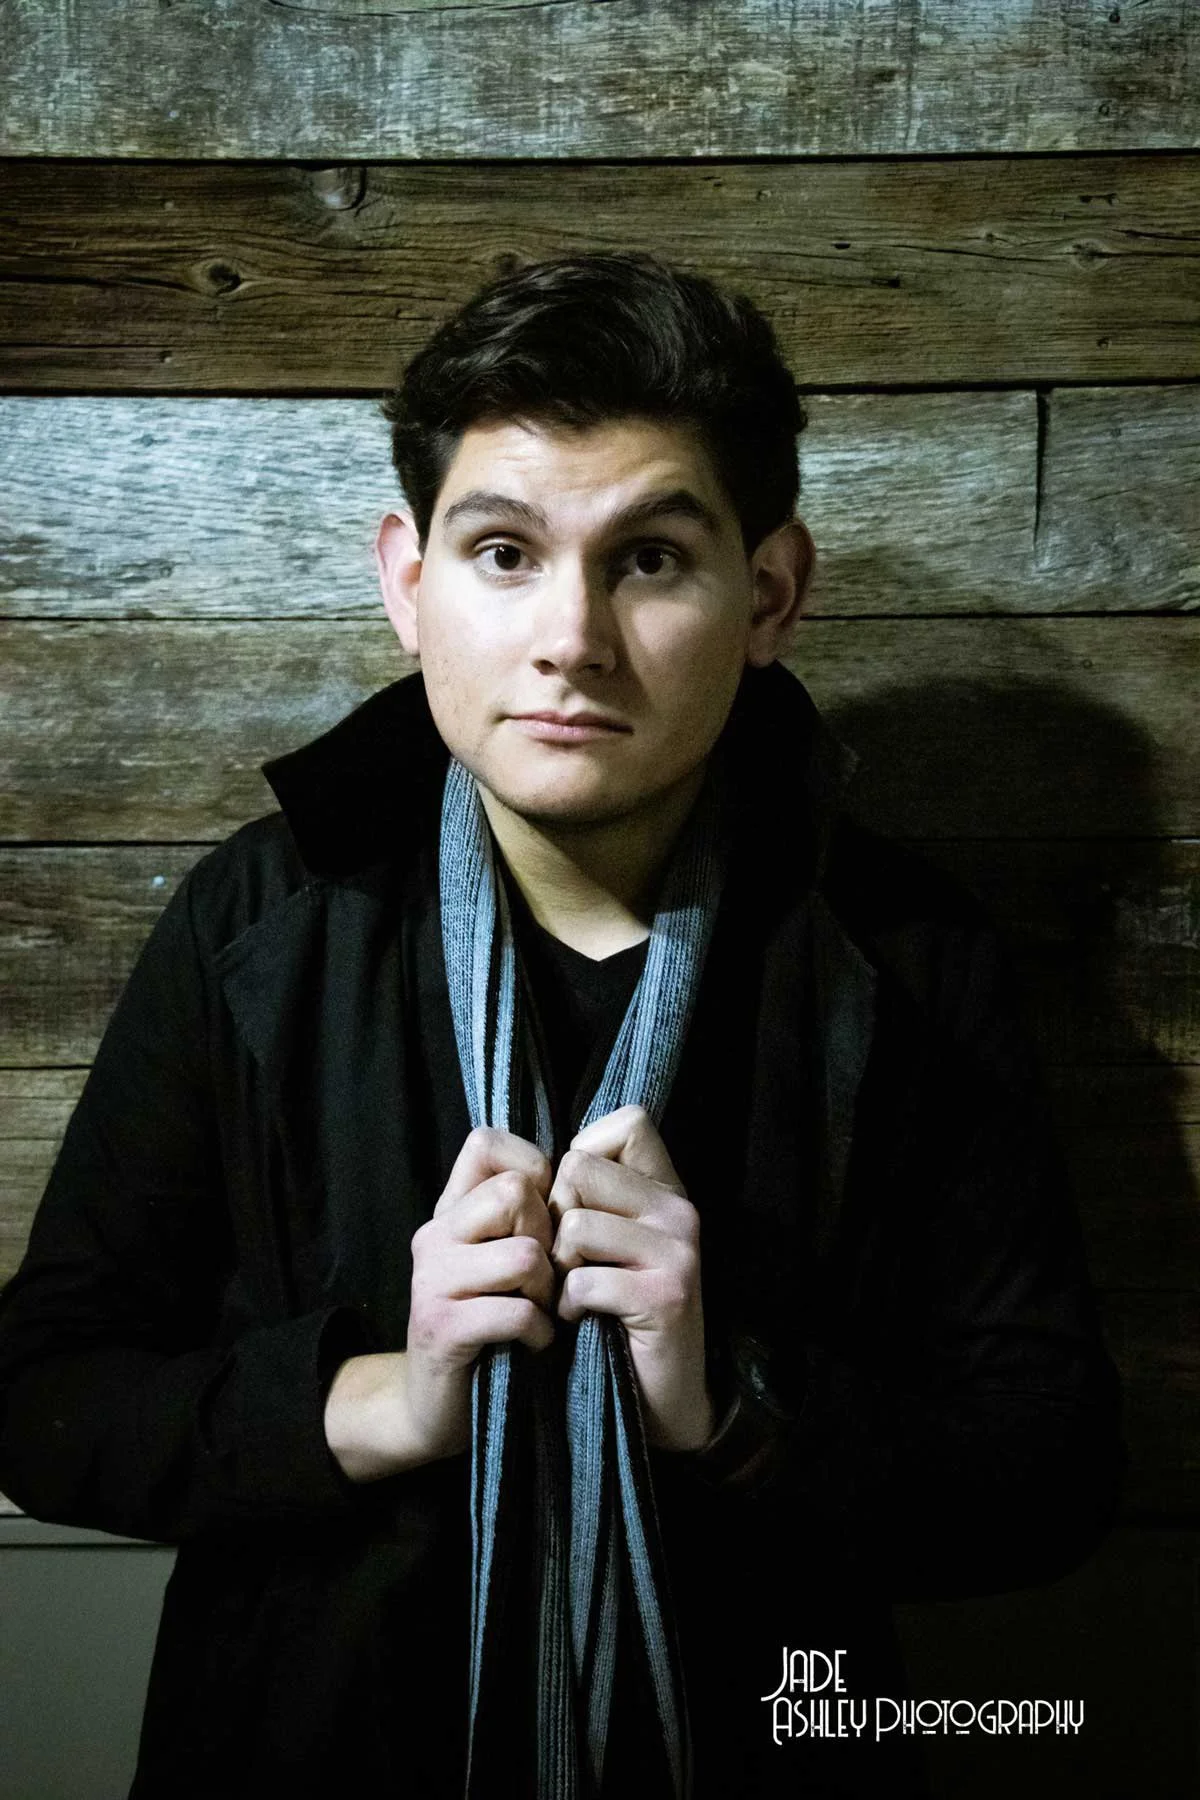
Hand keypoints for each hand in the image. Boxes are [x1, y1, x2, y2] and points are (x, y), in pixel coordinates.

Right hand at [324, 1126, 555, 1479]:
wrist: (435, 1406)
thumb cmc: (489, 1324)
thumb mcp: (500, 1259)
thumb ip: (519, 1214)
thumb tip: (578, 1165)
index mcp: (451, 1211)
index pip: (487, 1144)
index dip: (533, 1168)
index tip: (545, 1216)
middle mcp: (435, 1235)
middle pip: (515, 1192)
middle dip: (548, 1236)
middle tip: (546, 1277)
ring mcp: (433, 1280)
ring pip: (524, 1254)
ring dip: (547, 1290)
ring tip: (542, 1311)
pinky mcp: (441, 1328)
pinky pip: (515, 1312)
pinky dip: (538, 1332)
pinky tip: (534, 1343)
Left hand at [548, 1104, 715, 1451]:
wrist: (660, 1399)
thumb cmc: (617, 1314)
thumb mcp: (611, 1244)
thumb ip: (593, 1195)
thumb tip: (540, 1158)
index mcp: (667, 1190)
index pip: (627, 1122)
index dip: (583, 1155)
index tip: (577, 1205)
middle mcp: (680, 1211)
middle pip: (580, 1169)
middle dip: (556, 1216)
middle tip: (570, 1261)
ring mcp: (678, 1251)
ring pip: (575, 1224)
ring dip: (558, 1268)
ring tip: (575, 1294)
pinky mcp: (665, 1295)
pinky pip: (583, 1280)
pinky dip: (569, 1307)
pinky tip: (584, 1322)